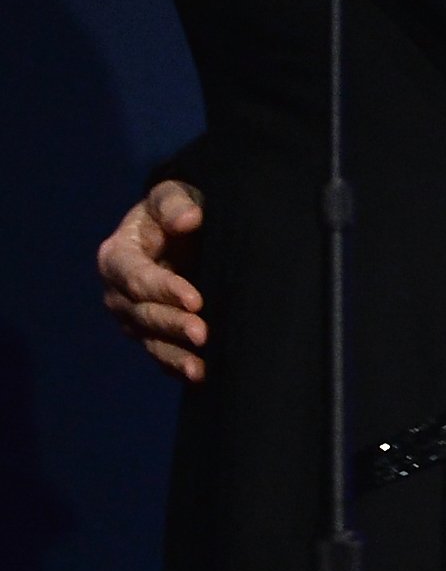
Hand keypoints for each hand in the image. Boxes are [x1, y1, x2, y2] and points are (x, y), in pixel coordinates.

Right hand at [97, 180, 207, 381]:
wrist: (180, 229)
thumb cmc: (175, 208)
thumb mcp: (173, 195)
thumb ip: (175, 204)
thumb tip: (189, 219)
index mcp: (117, 255)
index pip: (137, 277)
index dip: (164, 289)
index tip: (195, 299)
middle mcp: (117, 291)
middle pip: (142, 312)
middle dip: (172, 323)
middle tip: (202, 332)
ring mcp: (131, 315)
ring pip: (150, 337)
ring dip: (175, 352)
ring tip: (199, 365)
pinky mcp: (148, 332)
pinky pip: (159, 353)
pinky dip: (176, 365)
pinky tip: (199, 375)